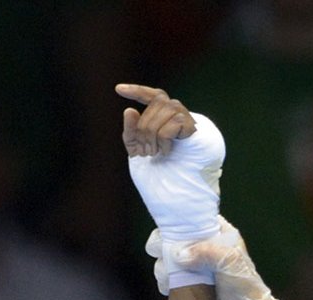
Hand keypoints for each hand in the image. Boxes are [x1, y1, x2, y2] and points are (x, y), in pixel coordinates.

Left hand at [117, 83, 224, 249]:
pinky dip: (164, 138)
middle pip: (156, 104)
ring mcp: (188, 122)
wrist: (175, 196)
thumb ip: (131, 132)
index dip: (137, 90)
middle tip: (146, 153)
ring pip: (165, 110)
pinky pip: (174, 122)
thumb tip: (129, 110)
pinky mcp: (195, 131)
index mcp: (164, 120)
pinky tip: (166, 153)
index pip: (152, 96)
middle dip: (144, 127)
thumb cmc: (159, 176)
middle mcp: (178, 116)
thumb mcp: (137, 151)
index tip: (118, 90)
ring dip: (153, 133)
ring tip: (156, 154)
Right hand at [169, 221, 293, 299]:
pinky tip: (167, 286)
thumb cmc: (246, 289)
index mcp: (221, 235)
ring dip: (164, 266)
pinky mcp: (193, 284)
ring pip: (172, 258)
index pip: (196, 221)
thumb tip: (178, 254)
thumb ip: (207, 253)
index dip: (179, 224)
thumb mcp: (231, 264)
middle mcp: (208, 248)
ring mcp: (199, 267)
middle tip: (158, 254)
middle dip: (166, 246)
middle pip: (178, 238)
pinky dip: (166, 280)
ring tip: (166, 276)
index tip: (165, 233)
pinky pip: (173, 276)